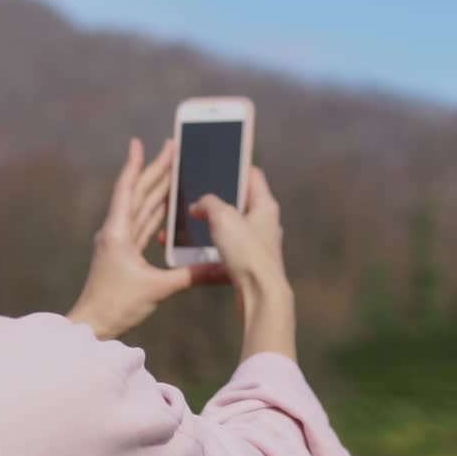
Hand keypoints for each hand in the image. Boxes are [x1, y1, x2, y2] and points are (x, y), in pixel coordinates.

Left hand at [68, 138, 224, 339]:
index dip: (135, 164)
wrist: (93, 326)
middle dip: (155, 169)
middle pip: (138, 193)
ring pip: (141, 207)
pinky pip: (142, 225)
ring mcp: (119, 243)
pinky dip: (155, 212)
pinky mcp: (124, 254)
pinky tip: (166, 205)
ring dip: (156, 187)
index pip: (128, 189)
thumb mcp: (157, 289)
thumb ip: (191, 275)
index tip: (140, 142)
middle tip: (171, 148)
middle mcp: (116, 232)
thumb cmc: (116, 305)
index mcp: (118, 232)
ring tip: (172, 169)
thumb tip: (222, 269)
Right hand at [188, 168, 289, 300]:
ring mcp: (258, 244)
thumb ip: (209, 203)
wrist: (260, 295)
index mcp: (265, 205)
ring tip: (191, 221)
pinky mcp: (250, 263)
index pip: (252, 175)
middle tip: (196, 194)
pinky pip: (228, 249)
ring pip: (232, 227)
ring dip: (212, 224)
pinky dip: (213, 246)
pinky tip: (196, 249)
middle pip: (240, 202)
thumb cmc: (248, 253)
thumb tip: (199, 205)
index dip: (236, 165)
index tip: (219, 160)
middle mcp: (265, 223)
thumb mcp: (223, 217)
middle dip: (217, 198)